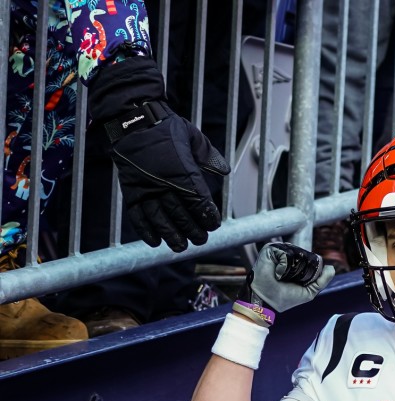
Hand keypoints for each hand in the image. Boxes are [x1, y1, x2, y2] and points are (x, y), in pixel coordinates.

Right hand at [89, 54, 229, 251]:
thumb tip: (223, 170)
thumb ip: (209, 156)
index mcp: (184, 172)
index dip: (207, 215)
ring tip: (180, 246)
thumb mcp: (193, 136)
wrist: (132, 119)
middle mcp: (165, 183)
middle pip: (182, 214)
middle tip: (201, 240)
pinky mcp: (131, 190)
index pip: (199, 201)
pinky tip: (154, 241)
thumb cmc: (164, 126)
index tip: (213, 224)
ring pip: (160, 218)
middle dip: (193, 229)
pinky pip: (137, 214)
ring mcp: (146, 188)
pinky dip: (145, 230)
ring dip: (171, 235)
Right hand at [243, 243, 335, 313]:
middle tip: (291, 280)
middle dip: (303, 268)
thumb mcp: (309, 291)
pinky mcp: (270, 250)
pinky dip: (283, 265)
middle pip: (305, 254)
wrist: (267, 300)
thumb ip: (322, 280)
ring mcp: (279, 252)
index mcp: (297, 266)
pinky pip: (285, 252)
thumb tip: (331, 267)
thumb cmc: (284, 298)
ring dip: (292, 267)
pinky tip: (277, 273)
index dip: (312, 268)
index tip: (302, 281)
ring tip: (283, 277)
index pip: (311, 260)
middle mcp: (288, 257)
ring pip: (296, 252)